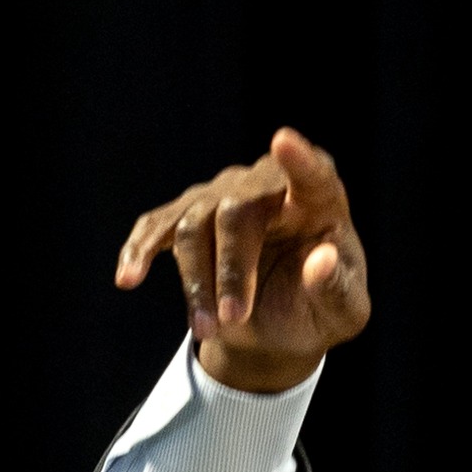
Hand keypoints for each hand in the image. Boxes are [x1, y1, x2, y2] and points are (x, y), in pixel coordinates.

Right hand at [114, 127, 371, 392]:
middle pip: (235, 212)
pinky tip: (128, 279)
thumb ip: (336, 290)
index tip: (283, 142)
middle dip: (230, 270)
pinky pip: (158, 226)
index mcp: (320, 204)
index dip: (300, 162)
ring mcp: (223, 196)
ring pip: (193, 225)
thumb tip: (320, 261)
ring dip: (196, 282)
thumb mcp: (343, 313)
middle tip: (233, 318)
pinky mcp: (188, 217)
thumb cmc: (322, 309)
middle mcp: (269, 187)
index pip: (314, 177)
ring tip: (207, 329)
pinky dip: (141, 251)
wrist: (283, 325)